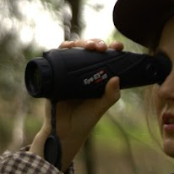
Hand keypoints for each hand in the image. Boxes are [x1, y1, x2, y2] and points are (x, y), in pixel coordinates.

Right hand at [32, 39, 122, 165]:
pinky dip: (62, 48)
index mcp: (98, 76)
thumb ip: (110, 96)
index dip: (112, 48)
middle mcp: (83, 71)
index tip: (117, 46)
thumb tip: (117, 78)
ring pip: (74, 50)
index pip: (106, 57)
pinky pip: (57, 57)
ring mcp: (69, 72)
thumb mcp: (100, 107)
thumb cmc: (85, 119)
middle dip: (95, 43)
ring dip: (79, 43)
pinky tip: (66, 46)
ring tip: (86, 46)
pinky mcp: (55, 74)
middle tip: (100, 47)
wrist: (64, 131)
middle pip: (89, 50)